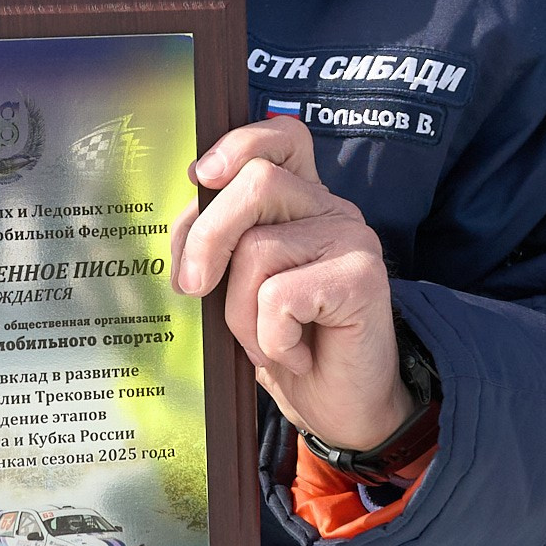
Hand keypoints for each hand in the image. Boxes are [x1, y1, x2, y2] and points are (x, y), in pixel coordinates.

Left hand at [172, 116, 412, 452]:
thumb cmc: (289, 344)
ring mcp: (352, 239)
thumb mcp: (242, 287)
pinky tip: (297, 353)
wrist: (344, 408)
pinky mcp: (363, 277)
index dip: (238, 144)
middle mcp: (332, 209)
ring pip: (257, 249)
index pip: (282, 137)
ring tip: (268, 340)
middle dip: (207, 238)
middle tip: (192, 289)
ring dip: (241, 312)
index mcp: (303, 201)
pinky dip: (273, 337)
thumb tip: (182, 228)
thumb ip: (222, 243)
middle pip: (255, 182)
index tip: (201, 177)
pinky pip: (280, 296)